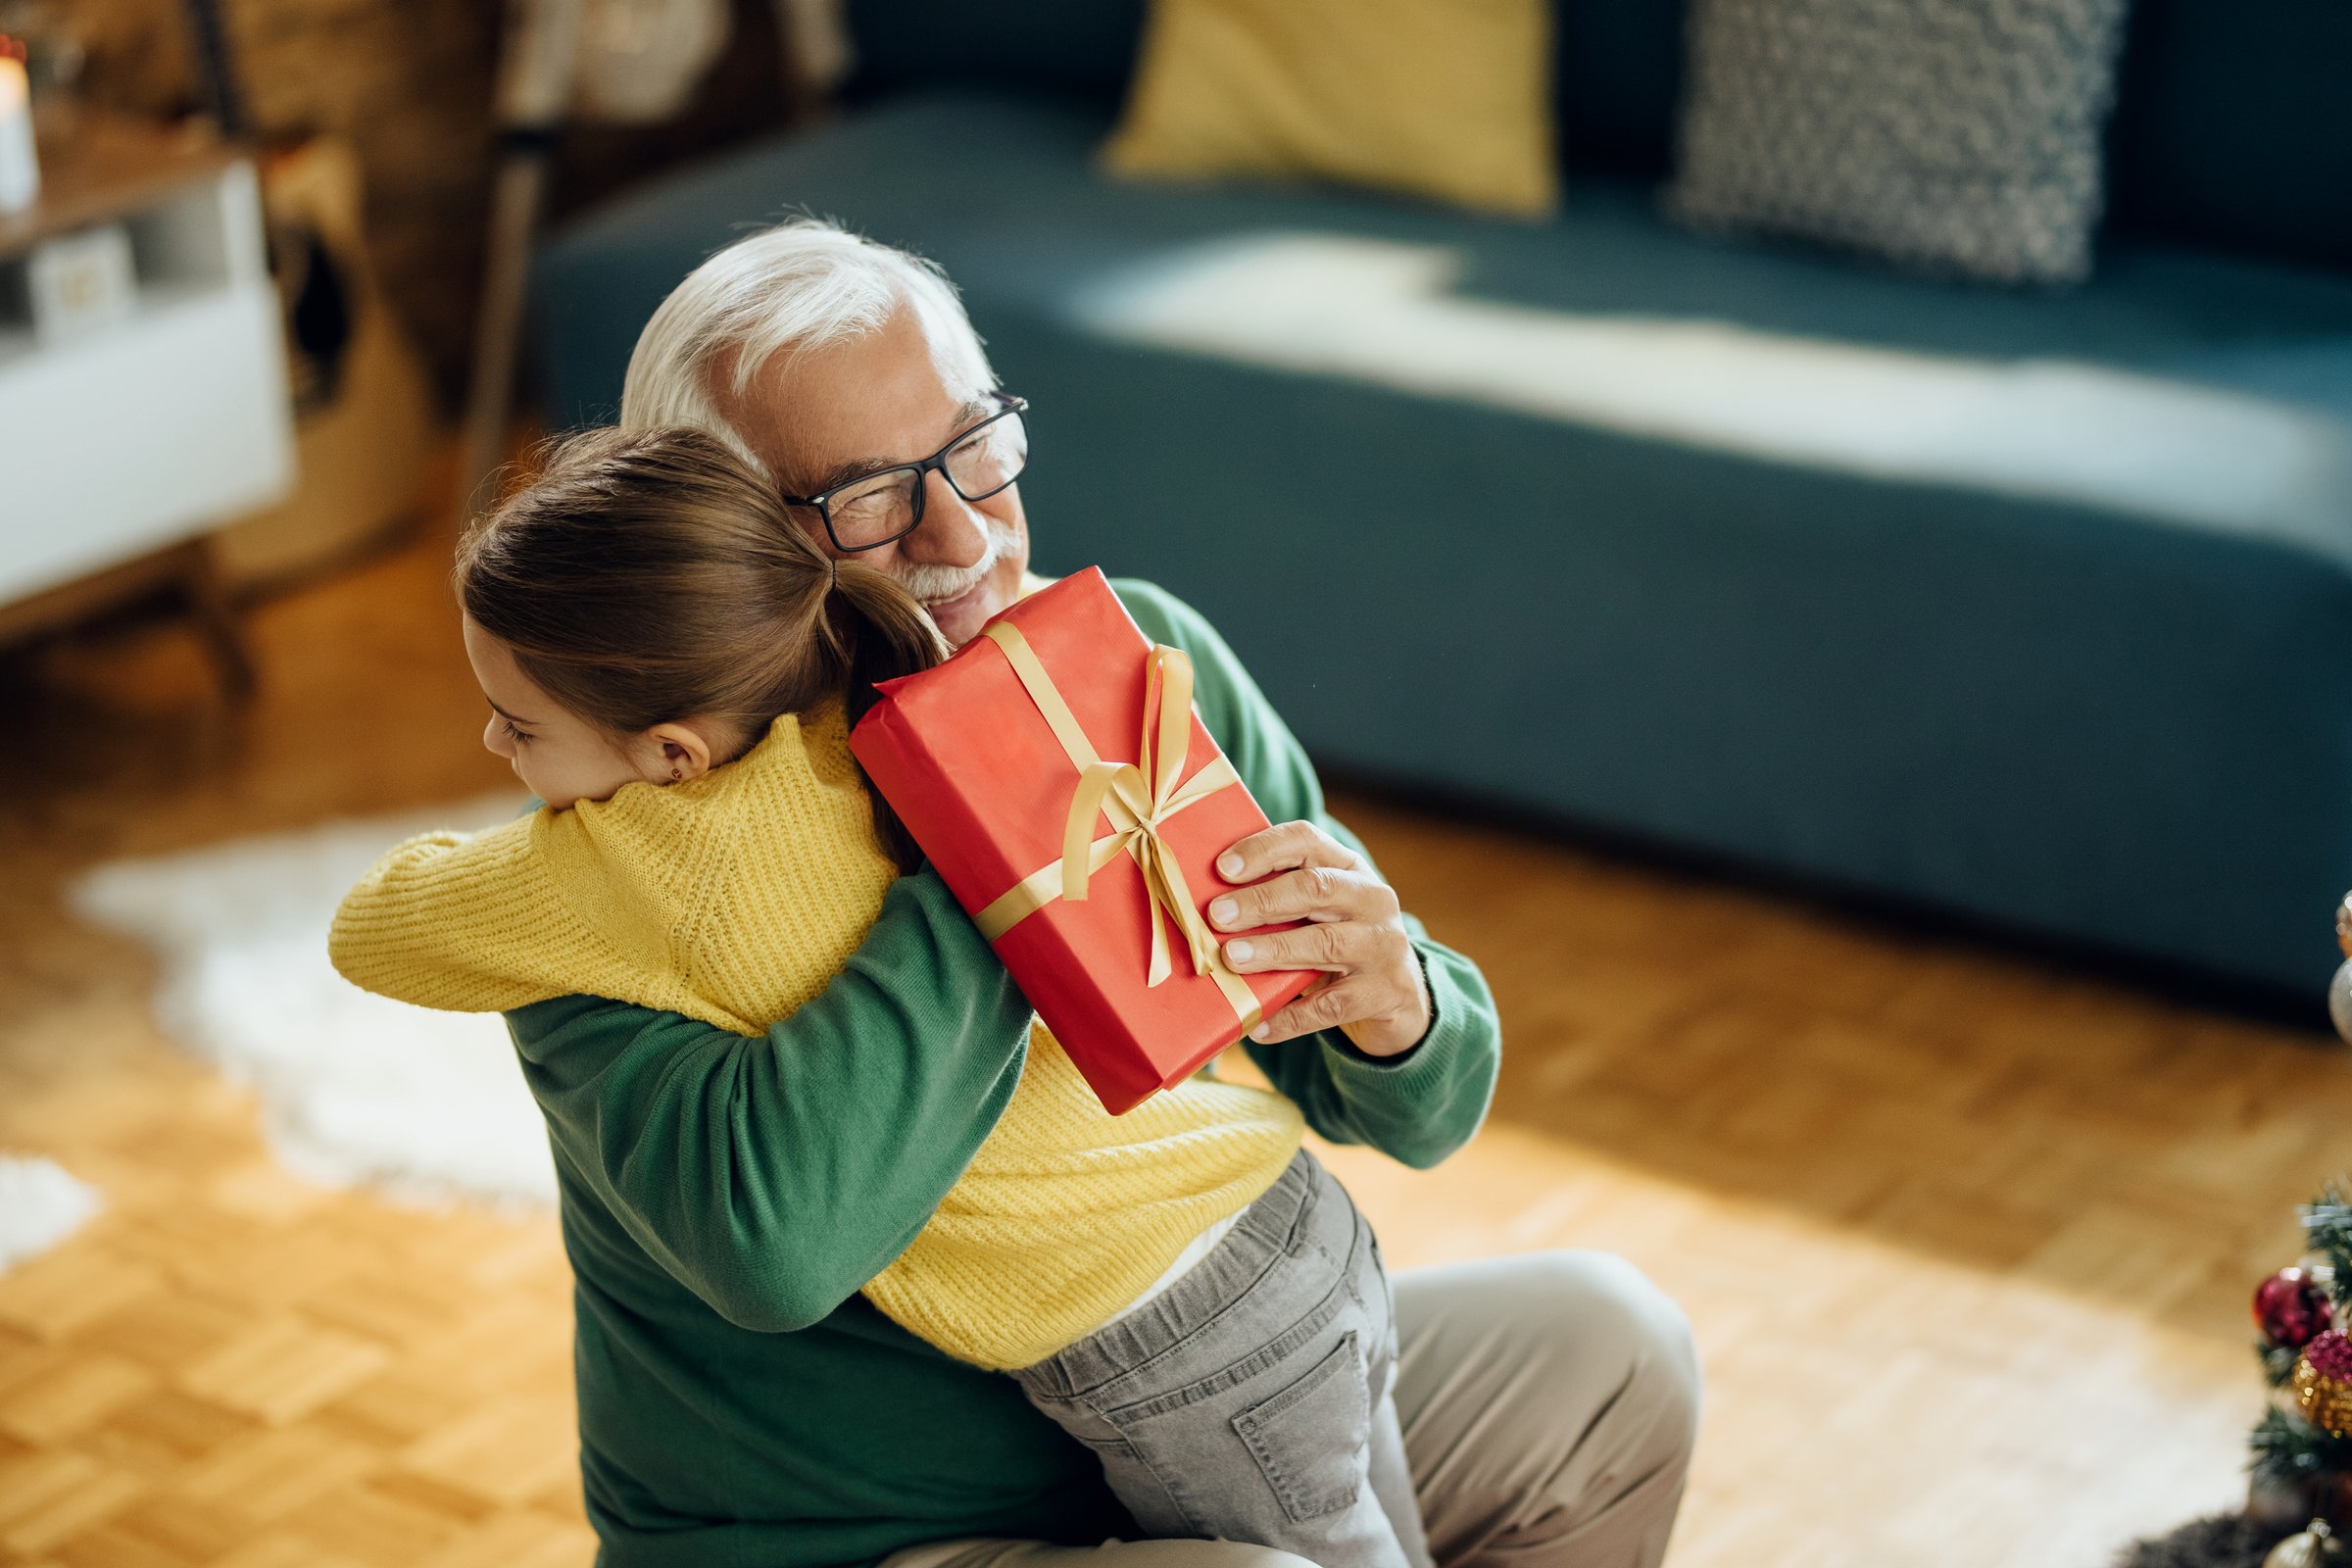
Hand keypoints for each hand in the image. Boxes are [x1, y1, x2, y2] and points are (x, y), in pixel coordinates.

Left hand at [1207, 821, 1430, 1056]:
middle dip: (1261, 901)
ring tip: (1232, 958)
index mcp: (1348, 868)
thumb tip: (1203, 903)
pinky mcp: (1382, 993)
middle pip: (1315, 889)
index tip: (1222, 868)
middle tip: (1216, 916)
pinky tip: (1258, 1025)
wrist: (1400, 994)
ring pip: (1325, 943)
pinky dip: (1292, 1017)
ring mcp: (1382, 946)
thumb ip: (1278, 900)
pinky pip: (1331, 1006)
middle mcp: (1372, 899)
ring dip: (1274, 949)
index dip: (1263, 850)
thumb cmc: (1338, 940)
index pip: (1306, 841)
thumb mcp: (1318, 911)